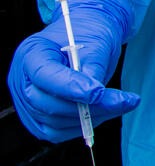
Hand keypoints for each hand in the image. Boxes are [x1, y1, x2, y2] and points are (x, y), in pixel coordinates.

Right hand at [7, 0, 138, 141]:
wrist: (85, 38)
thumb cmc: (88, 34)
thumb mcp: (96, 41)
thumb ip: (93, 67)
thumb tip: (96, 95)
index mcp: (31, 53)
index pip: (44, 75)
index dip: (70, 87)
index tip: (98, 92)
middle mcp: (22, 80)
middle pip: (46, 104)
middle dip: (86, 107)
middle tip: (121, 101)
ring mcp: (26, 102)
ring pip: (53, 122)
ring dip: (90, 118)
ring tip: (120, 103)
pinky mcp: (38, 118)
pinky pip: (57, 131)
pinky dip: (82, 126)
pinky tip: (104, 112)